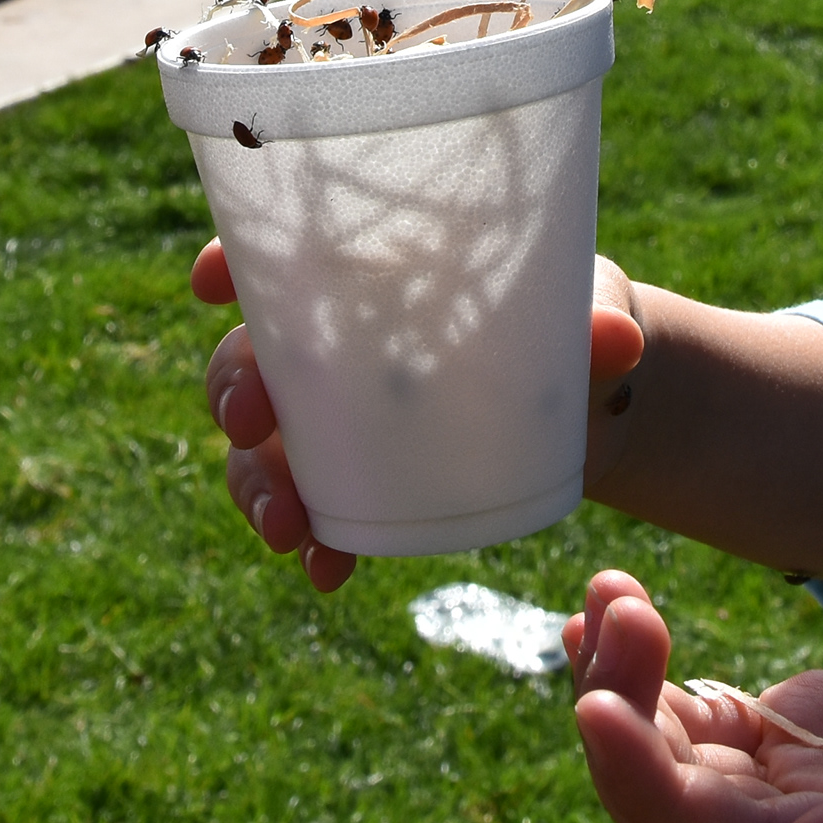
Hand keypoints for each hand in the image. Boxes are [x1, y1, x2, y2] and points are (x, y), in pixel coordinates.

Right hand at [193, 238, 647, 593]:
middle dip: (230, 386)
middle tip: (249, 421)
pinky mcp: (356, 482)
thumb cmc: (571, 319)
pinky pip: (309, 511)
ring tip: (283, 527)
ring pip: (258, 447)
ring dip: (254, 485)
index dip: (227, 258)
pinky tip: (327, 571)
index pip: (275, 251)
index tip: (209, 280)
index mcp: (368, 270)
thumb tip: (613, 339)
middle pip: (246, 354)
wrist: (588, 406)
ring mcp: (333, 420)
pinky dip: (311, 543)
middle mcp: (330, 342)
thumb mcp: (588, 304)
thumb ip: (595, 316)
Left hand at [563, 502, 822, 822]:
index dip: (645, 789)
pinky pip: (712, 721)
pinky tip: (619, 608)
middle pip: (687, 816)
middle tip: (611, 608)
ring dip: (628, 691)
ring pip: (688, 768)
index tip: (594, 699)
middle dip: (624, 722)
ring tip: (612, 595)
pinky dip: (656, 673)